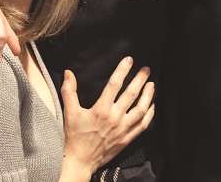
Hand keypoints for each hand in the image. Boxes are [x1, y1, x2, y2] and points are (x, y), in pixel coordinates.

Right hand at [60, 57, 154, 178]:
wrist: (80, 161)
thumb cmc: (74, 136)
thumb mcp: (69, 112)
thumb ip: (69, 90)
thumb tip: (68, 72)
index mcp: (101, 110)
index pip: (115, 84)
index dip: (123, 70)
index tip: (129, 60)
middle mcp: (114, 118)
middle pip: (131, 94)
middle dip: (140, 80)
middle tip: (146, 69)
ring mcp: (122, 129)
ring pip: (141, 110)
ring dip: (148, 96)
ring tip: (151, 84)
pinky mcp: (126, 139)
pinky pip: (142, 125)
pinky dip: (149, 115)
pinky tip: (152, 106)